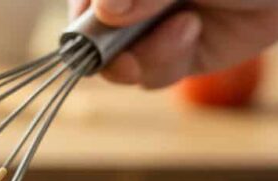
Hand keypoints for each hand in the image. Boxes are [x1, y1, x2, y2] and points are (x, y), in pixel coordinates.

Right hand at [67, 0, 277, 88]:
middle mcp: (126, 2)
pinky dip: (167, 62)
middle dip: (109, 47)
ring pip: (117, 62)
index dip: (83, 14)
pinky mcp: (170, 56)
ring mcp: (145, 29)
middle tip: (128, 55)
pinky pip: (149, 76)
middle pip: (88, 34)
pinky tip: (194, 33)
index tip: (100, 19)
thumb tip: (105, 9)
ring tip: (187, 25)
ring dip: (148, 53)